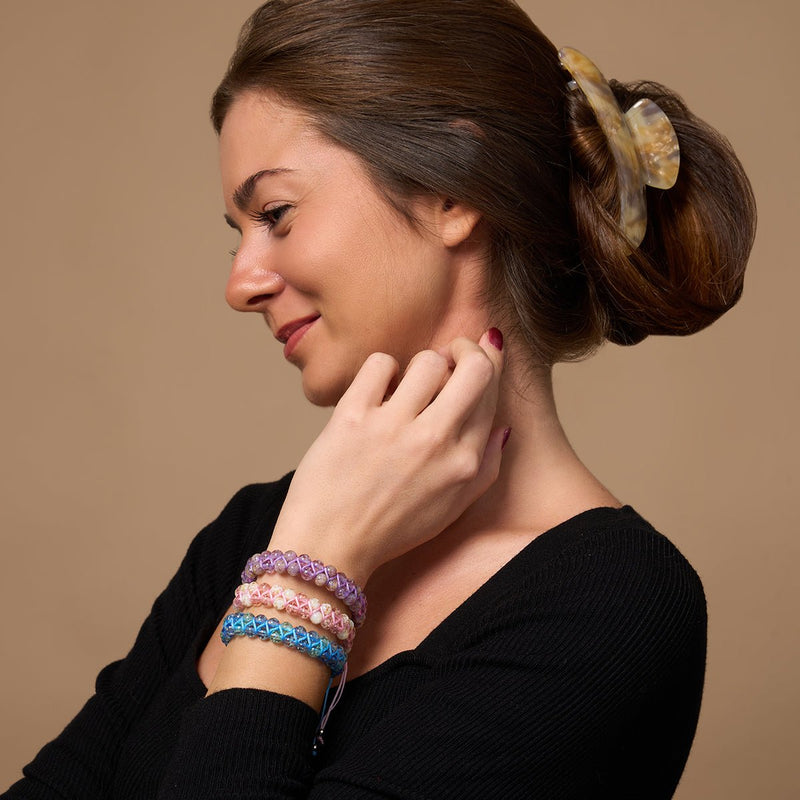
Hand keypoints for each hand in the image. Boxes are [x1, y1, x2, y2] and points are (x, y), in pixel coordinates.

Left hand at [268, 329, 506, 582]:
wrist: (330, 548)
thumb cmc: (390, 529)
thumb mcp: (452, 508)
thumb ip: (486, 468)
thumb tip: (503, 427)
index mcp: (464, 463)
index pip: (491, 391)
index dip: (487, 362)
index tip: (471, 356)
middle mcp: (435, 442)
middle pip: (474, 366)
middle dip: (465, 349)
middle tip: (449, 354)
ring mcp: (393, 428)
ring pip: (427, 362)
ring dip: (420, 366)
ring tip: (405, 384)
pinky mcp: (353, 418)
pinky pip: (380, 364)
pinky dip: (380, 370)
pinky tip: (376, 392)